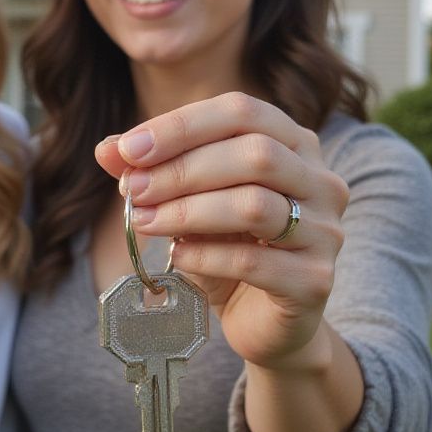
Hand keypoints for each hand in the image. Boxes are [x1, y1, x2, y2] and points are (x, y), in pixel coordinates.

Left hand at [96, 92, 348, 371]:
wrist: (264, 320)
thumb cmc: (226, 246)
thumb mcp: (186, 200)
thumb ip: (150, 169)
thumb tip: (106, 149)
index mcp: (295, 142)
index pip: (240, 111)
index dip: (181, 126)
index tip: (128, 149)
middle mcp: (320, 180)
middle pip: (254, 154)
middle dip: (181, 170)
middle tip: (132, 190)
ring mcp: (326, 231)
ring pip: (254, 206)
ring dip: (187, 211)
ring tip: (143, 222)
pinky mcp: (314, 280)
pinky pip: (252, 260)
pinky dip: (204, 255)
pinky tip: (177, 257)